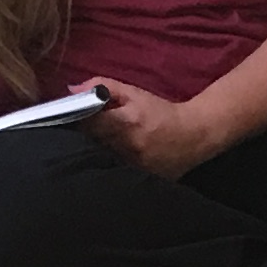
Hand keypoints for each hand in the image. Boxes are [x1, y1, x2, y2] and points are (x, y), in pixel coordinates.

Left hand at [85, 79, 217, 179]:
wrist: (194, 135)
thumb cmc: (161, 112)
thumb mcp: (134, 93)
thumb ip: (102, 86)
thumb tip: (72, 89)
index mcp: (126, 122)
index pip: (87, 123)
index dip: (82, 119)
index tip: (84, 116)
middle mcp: (129, 145)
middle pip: (93, 143)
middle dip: (91, 135)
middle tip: (100, 129)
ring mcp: (134, 166)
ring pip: (103, 159)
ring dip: (102, 151)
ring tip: (113, 143)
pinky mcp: (141, 180)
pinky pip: (117, 173)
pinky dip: (114, 165)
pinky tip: (121, 158)